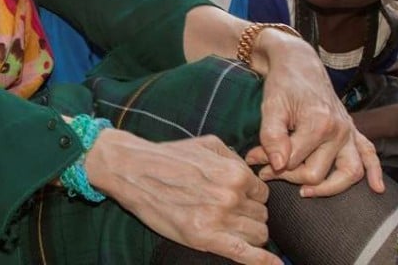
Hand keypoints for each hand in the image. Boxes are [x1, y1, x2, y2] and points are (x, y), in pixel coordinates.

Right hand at [86, 129, 281, 264]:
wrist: (134, 170)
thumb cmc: (169, 156)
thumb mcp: (208, 144)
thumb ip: (236, 159)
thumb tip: (252, 176)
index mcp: (235, 173)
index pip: (263, 195)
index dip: (252, 198)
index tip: (239, 200)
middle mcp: (232, 196)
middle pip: (262, 216)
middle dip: (250, 216)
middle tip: (230, 213)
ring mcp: (219, 218)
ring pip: (257, 235)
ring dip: (249, 234)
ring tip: (229, 228)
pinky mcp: (205, 238)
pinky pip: (244, 254)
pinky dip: (262, 261)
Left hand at [244, 31, 384, 196]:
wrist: (299, 63)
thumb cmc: (283, 84)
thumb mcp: (270, 107)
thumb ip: (271, 137)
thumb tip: (278, 165)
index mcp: (318, 123)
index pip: (294, 163)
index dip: (270, 166)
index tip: (255, 160)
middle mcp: (339, 130)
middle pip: (316, 173)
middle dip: (289, 176)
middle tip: (268, 170)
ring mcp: (349, 132)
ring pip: (349, 173)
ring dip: (328, 188)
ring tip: (305, 192)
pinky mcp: (353, 131)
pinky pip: (370, 155)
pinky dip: (375, 173)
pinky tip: (376, 188)